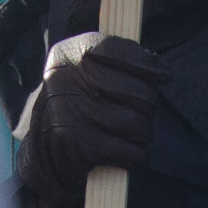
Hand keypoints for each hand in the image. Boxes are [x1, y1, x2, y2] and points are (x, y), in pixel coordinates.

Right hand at [17, 32, 162, 207]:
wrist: (43, 158)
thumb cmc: (77, 111)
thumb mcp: (85, 75)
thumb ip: (119, 62)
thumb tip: (161, 69)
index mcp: (66, 55)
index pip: (116, 49)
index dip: (146, 64)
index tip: (164, 75)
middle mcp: (64, 79)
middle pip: (138, 91)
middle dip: (146, 108)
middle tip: (134, 115)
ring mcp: (69, 112)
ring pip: (138, 125)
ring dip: (142, 136)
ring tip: (127, 136)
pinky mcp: (77, 145)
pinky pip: (131, 152)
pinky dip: (136, 157)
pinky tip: (124, 155)